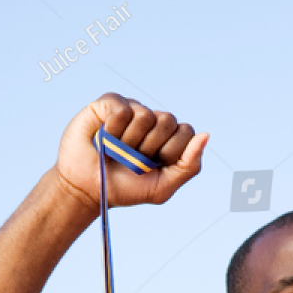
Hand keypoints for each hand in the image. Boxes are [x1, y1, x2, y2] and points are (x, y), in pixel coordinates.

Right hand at [53, 93, 206, 211]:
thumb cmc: (125, 189)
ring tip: (115, 151)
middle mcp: (151, 120)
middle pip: (168, 120)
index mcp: (167, 138)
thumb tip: (206, 134)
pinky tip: (103, 138)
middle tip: (132, 159)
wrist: (87, 190)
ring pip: (146, 115)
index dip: (170, 152)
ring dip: (128, 142)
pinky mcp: (109, 102)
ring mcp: (131, 108)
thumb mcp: (162, 187)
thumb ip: (189, 165)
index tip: (153, 166)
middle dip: (150, 148)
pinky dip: (112, 131)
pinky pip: (122, 110)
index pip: (186, 132)